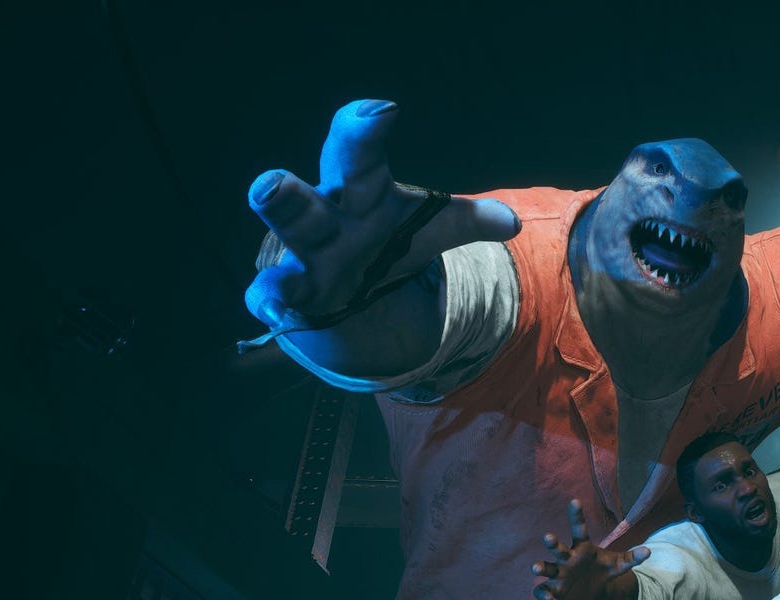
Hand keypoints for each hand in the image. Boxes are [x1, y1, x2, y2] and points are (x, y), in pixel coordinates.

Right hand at [245, 100, 521, 328]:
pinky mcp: (290, 293)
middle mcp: (324, 216)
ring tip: (266, 190)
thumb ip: (466, 221)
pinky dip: (273, 299)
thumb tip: (514, 221)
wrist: (350, 290)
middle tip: (273, 175)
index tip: (383, 111)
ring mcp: (302, 254)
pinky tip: (276, 308)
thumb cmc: (386, 242)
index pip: (358, 154)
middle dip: (290, 186)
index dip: (365, 130)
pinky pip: (272, 294)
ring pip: (287, 235)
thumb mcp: (426, 229)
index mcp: (358, 192)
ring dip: (279, 216)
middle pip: (306, 197)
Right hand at [531, 499, 649, 599]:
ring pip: (546, 567)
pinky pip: (543, 589)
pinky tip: (547, 599)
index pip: (579, 529)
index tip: (575, 501)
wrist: (592, 591)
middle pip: (558, 548)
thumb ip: (631, 558)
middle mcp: (567, 557)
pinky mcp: (555, 588)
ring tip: (536, 568)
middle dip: (552, 543)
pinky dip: (542, 593)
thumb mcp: (618, 565)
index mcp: (582, 547)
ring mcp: (559, 572)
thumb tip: (648, 552)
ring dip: (540, 567)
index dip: (577, 516)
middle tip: (548, 537)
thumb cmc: (603, 571)